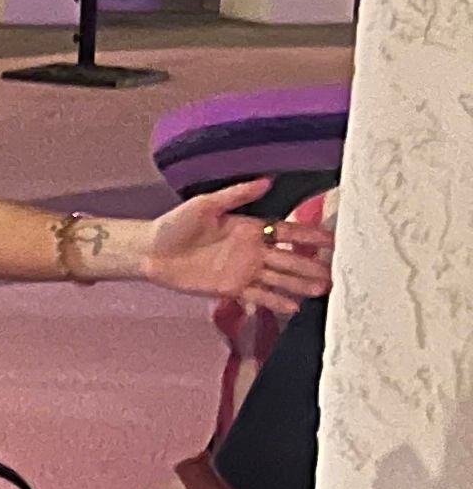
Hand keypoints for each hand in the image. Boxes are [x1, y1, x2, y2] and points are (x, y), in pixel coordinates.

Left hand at [138, 179, 333, 309]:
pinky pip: (259, 296)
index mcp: (249, 228)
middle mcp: (251, 251)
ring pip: (279, 280)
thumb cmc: (175, 224)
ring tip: (323, 290)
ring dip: (300, 285)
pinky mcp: (231, 289)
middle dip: (311, 265)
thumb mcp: (205, 204)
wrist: (151, 251)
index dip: (309, 236)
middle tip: (336, 272)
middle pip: (289, 259)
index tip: (332, 239)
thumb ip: (237, 195)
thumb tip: (266, 180)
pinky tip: (295, 308)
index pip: (286, 233)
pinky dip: (276, 302)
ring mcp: (243, 271)